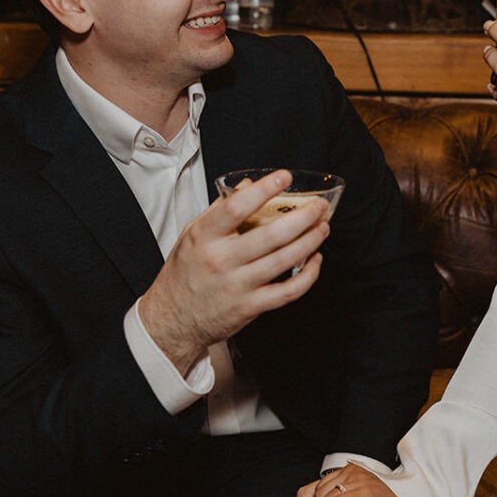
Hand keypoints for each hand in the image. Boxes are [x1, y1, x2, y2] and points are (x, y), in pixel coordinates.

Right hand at [139, 170, 329, 371]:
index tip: (284, 177)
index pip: (236, 207)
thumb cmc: (184, 274)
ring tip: (323, 228)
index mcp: (204, 237)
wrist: (173, 320)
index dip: (263, 190)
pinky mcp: (250, 307)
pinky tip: (315, 260)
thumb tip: (246, 185)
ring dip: (310, 242)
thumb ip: (220, 210)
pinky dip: (308, 275)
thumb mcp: (192, 235)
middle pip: (269, 235)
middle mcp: (220, 260)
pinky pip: (288, 291)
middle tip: (318, 207)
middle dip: (302, 218)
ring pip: (283, 260)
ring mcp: (236, 285)